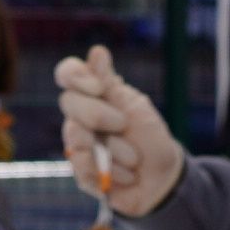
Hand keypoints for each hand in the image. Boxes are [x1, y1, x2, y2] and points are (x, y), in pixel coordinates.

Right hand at [53, 44, 183, 217]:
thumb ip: (110, 84)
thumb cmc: (150, 138)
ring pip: (75, 138)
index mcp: (92, 95)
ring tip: (133, 159)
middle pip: (68, 103)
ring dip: (113, 149)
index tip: (99, 87)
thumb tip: (96, 51)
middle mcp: (79, 117)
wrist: (163, 179)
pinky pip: (83, 169)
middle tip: (123, 125)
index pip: (67, 73)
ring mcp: (77, 145)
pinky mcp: (80, 174)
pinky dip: (113, 172)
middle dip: (98, 115)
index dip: (76, 77)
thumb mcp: (135, 106)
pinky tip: (127, 176)